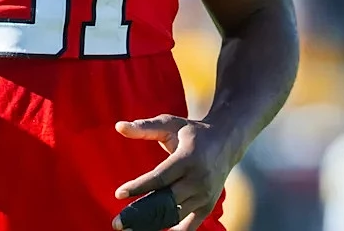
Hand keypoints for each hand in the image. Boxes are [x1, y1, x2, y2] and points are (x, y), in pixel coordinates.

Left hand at [112, 115, 234, 230]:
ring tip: (128, 229)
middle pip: (165, 201)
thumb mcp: (170, 124)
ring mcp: (204, 196)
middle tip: (117, 222)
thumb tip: (118, 126)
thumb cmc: (192, 132)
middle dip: (139, 213)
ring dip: (150, 225)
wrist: (226, 142)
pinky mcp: (207, 207)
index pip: (160, 177)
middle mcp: (198, 179)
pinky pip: (188, 227)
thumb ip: (144, 127)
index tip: (119, 193)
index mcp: (188, 158)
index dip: (139, 187)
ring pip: (174, 216)